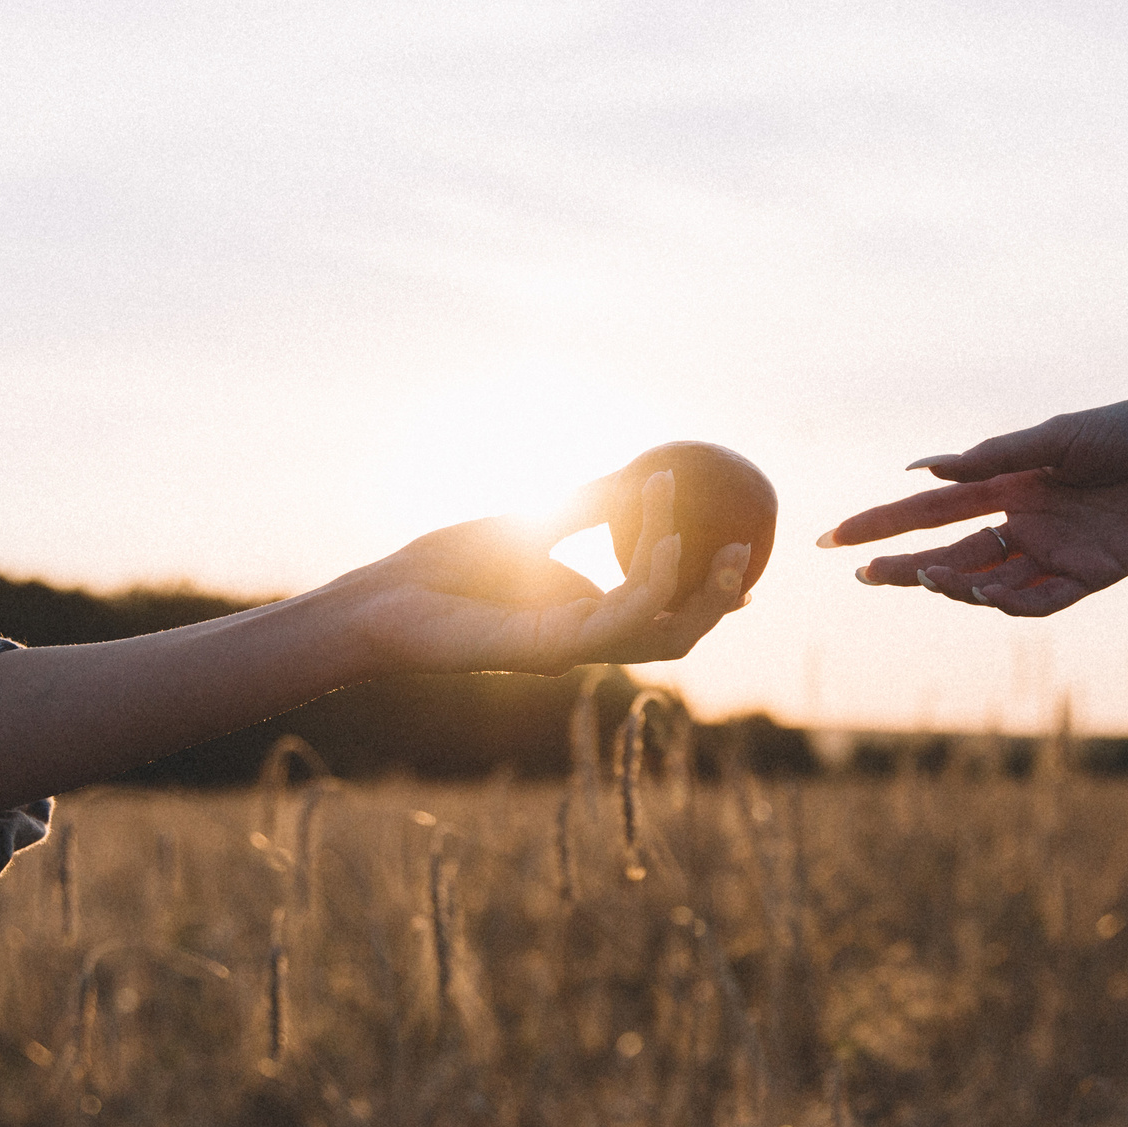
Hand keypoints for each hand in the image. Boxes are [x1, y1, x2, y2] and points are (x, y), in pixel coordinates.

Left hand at [342, 469, 754, 674]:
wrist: (379, 601)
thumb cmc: (439, 568)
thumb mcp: (528, 521)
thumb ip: (581, 508)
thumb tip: (635, 475)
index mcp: (580, 615)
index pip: (660, 613)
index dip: (707, 594)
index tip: (746, 559)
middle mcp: (582, 639)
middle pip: (675, 634)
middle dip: (720, 600)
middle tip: (747, 551)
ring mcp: (568, 650)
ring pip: (661, 632)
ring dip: (698, 585)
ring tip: (723, 540)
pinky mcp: (546, 651)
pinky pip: (618, 619)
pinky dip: (651, 580)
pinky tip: (665, 541)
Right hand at [817, 399, 1127, 616]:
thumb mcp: (1054, 437)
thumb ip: (992, 457)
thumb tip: (922, 468)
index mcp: (1010, 485)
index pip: (932, 510)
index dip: (883, 523)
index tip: (834, 537)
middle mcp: (1025, 523)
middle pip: (949, 552)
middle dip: (903, 566)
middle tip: (862, 573)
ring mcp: (1056, 553)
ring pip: (987, 582)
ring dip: (952, 584)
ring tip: (924, 578)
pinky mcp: (1091, 575)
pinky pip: (1038, 599)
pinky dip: (1005, 601)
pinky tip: (977, 592)